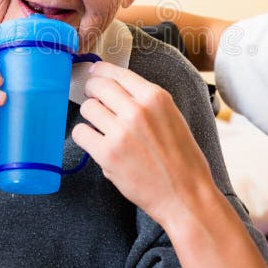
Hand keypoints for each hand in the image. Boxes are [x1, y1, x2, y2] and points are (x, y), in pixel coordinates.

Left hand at [72, 62, 215, 224]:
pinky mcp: (108, 154)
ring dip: (91, 116)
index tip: (94, 73)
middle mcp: (138, 110)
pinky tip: (96, 143)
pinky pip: (81, 133)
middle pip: (98, 86)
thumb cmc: (182, 160)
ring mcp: (121, 132)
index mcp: (156, 97)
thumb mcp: (172, 117)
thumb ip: (146, 102)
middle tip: (93, 99)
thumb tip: (117, 89)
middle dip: (92, 90)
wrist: (186, 196)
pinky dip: (85, 136)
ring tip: (100, 127)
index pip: (118, 72)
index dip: (101, 71)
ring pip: (88, 108)